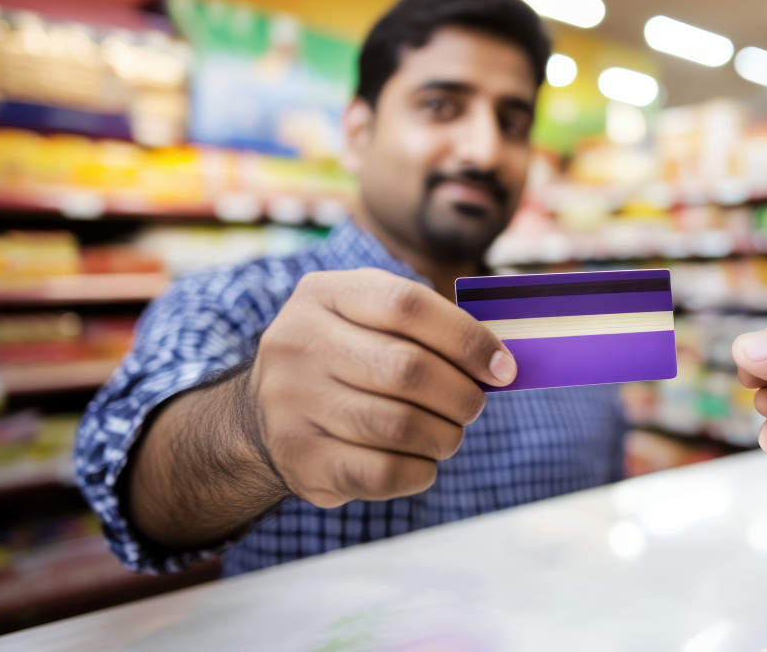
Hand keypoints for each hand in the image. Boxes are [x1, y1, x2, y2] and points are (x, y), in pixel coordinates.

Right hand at [249, 268, 515, 507]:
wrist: (264, 415)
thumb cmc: (347, 359)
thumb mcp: (370, 319)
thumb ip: (430, 327)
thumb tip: (502, 362)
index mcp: (324, 294)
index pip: (407, 305)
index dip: (467, 338)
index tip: (503, 367)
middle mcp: (298, 343)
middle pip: (408, 369)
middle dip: (462, 394)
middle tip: (474, 406)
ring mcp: (290, 402)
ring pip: (399, 426)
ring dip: (445, 436)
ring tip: (448, 434)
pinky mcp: (298, 458)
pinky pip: (381, 473)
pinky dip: (420, 471)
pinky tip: (422, 462)